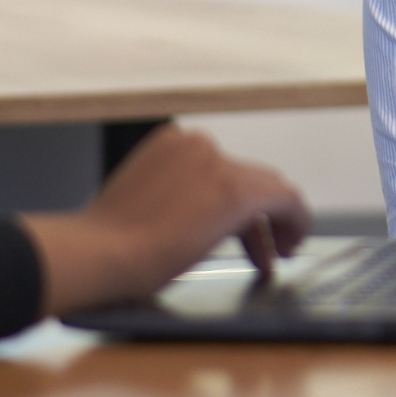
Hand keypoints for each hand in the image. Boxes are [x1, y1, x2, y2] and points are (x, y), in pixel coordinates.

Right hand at [19, 125, 309, 317]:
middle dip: (256, 216)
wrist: (99, 252)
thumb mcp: (143, 204)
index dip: (235, 205)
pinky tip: (293, 244)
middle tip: (263, 249)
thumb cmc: (107, 243)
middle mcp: (196, 144)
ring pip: (267, 187)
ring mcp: (217, 164)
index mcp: (169, 143)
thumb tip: (194, 221)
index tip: (238, 230)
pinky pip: (286, 198)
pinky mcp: (237, 191)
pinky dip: (296, 219)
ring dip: (274, 220)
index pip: (219, 168)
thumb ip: (172, 198)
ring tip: (279, 252)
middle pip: (246, 176)